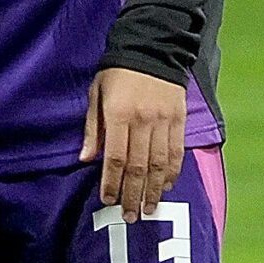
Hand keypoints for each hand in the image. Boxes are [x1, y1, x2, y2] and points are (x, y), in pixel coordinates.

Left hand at [81, 66, 186, 219]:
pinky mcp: (178, 119)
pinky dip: (171, 172)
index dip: (111, 182)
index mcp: (119, 114)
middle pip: (138, 167)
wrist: (152, 46)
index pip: (115, 158)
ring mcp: (163, 121)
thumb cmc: (117, 72)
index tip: (107, 201)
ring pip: (159, 164)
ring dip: (154, 190)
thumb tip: (85, 159)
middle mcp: (142, 120)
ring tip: (149, 208)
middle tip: (130, 216)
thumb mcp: (96, 94)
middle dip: (133, 195)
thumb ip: (92, 128)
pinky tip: (166, 186)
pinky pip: (176, 152)